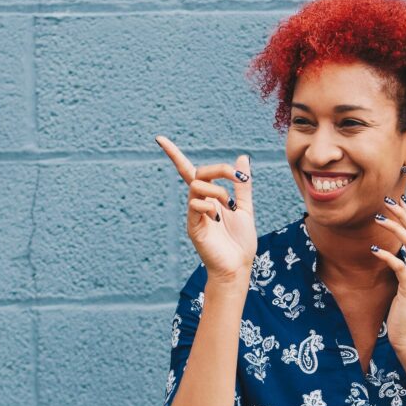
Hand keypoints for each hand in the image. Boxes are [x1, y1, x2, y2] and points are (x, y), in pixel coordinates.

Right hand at [157, 135, 256, 281]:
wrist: (238, 266)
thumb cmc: (240, 241)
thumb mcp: (245, 207)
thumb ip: (242, 184)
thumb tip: (242, 158)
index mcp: (209, 198)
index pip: (188, 171)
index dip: (174, 155)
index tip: (159, 138)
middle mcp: (198, 203)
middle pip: (197, 173)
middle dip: (219, 169)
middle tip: (237, 177)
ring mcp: (194, 215)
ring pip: (196, 186)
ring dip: (218, 190)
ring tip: (230, 206)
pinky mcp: (193, 227)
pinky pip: (195, 205)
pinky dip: (210, 206)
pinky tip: (219, 219)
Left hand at [371, 195, 405, 357]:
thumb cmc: (403, 316)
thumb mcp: (402, 289)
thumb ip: (401, 272)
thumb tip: (391, 257)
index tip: (398, 201)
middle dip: (403, 215)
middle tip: (388, 200)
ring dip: (395, 229)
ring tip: (379, 218)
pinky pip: (401, 268)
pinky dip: (388, 257)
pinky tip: (375, 250)